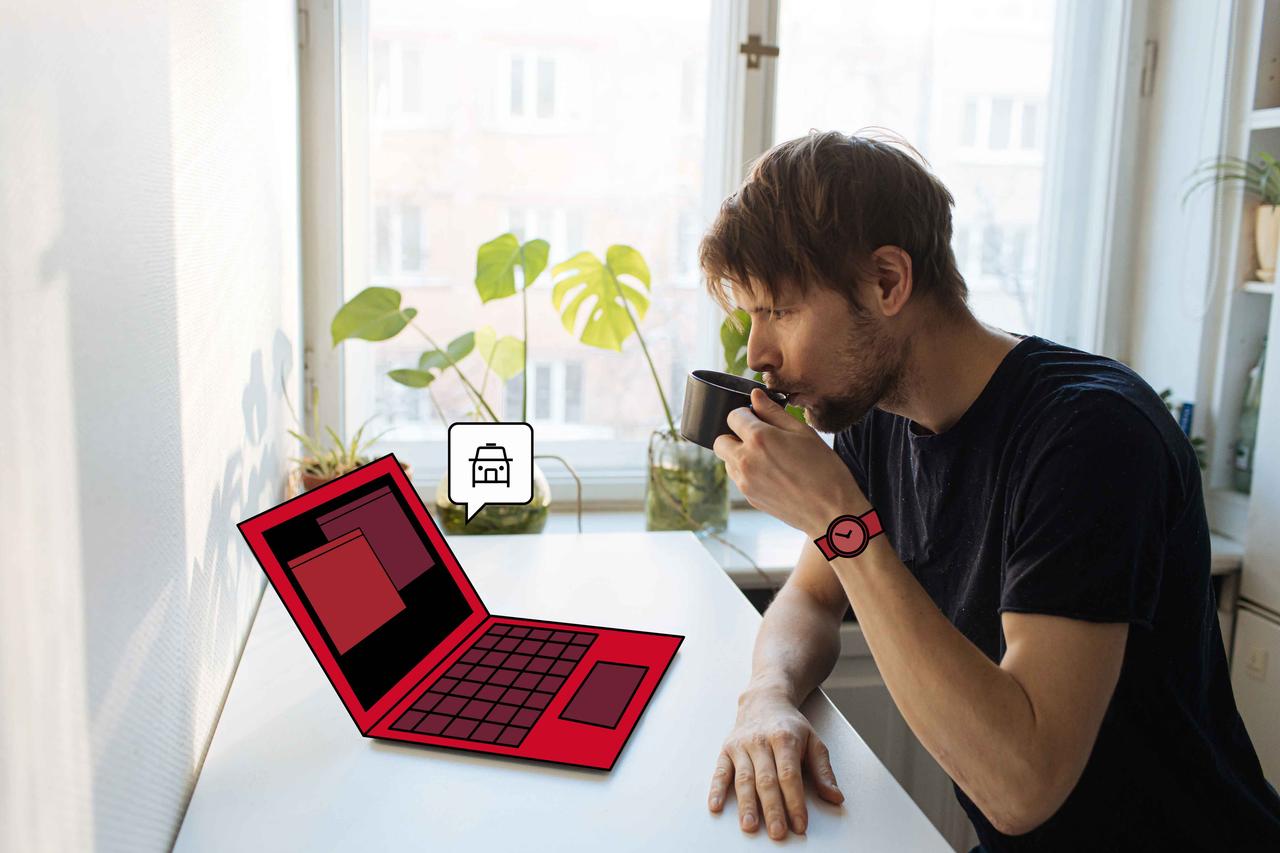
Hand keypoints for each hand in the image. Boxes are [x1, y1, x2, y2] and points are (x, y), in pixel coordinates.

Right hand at [708, 687, 844, 838]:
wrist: (764, 700)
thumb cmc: (789, 725)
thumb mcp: (813, 741)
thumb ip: (823, 771)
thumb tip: (835, 796)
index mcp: (785, 739)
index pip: (790, 775)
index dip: (794, 801)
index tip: (799, 823)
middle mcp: (761, 741)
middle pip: (766, 780)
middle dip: (772, 809)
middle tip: (777, 832)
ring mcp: (742, 745)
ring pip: (744, 779)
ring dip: (746, 804)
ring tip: (750, 826)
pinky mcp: (726, 749)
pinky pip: (720, 771)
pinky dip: (716, 789)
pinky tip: (716, 806)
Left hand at [713, 388, 867, 536]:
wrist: (831, 511)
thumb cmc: (824, 469)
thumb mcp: (802, 432)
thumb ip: (773, 412)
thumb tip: (755, 396)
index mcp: (759, 438)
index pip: (733, 416)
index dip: (745, 414)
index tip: (758, 418)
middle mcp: (745, 460)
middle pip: (720, 441)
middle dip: (734, 435)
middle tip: (758, 437)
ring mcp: (745, 482)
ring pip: (727, 461)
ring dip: (739, 454)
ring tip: (768, 457)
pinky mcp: (749, 498)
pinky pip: (738, 478)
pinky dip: (747, 472)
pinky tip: (772, 474)